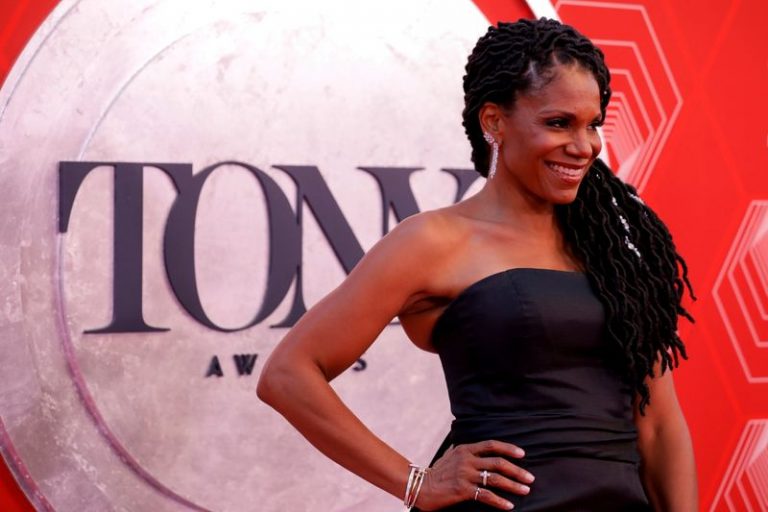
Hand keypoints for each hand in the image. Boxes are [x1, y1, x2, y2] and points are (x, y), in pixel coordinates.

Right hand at [415, 440, 534, 509]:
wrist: (421, 487)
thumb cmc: (437, 473)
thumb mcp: (451, 456)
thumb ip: (466, 453)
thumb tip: (482, 453)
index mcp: (465, 449)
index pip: (491, 445)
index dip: (509, 448)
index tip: (522, 454)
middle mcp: (467, 460)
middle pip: (498, 462)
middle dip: (517, 470)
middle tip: (530, 478)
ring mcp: (465, 474)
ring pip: (495, 478)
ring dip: (513, 485)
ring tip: (525, 490)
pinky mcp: (463, 490)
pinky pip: (486, 495)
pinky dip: (500, 501)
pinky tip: (509, 505)